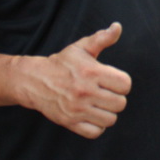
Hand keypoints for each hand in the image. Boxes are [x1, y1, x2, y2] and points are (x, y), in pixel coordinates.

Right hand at [21, 23, 131, 138]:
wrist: (34, 81)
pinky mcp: (70, 122)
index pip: (125, 84)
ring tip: (99, 104)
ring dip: (108, 113)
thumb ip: (102, 38)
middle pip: (120, 103)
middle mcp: (85, 91)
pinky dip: (97, 126)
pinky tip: (92, 115)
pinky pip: (96, 132)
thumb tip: (117, 27)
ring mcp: (77, 109)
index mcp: (92, 72)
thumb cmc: (63, 64)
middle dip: (116, 98)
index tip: (112, 81)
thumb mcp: (82, 47)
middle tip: (105, 93)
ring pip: (110, 120)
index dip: (122, 83)